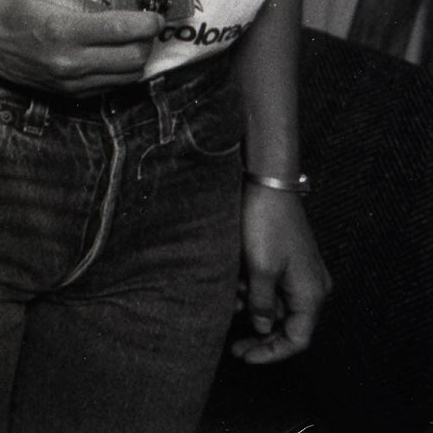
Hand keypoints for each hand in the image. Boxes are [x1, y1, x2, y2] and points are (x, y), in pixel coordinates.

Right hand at [0, 0, 158, 95]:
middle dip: (146, 42)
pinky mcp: (68, 94)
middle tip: (143, 28)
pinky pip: (110, 87)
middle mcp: (69, 61)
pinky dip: (119, 72)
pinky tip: (110, 57)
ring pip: (127, 77)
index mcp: (63, 30)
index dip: (148, 23)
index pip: (122, 29)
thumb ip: (88, 7)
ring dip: (136, 59)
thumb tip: (123, 14)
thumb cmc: (13, 10)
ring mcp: (69, 82)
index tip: (155, 17)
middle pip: (133, 58)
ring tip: (128, 42)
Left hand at [230, 185, 328, 363]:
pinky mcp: (289, 261)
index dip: (272, 353)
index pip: (298, 339)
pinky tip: (235, 284)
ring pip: (277, 306)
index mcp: (311, 294)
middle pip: (289, 326)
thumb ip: (263, 304)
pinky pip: (272, 286)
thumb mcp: (259, 269)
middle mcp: (312, 287)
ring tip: (228, 301)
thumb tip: (263, 327)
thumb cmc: (266, 225)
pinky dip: (254, 290)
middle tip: (234, 347)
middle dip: (261, 336)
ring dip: (253, 309)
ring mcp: (302, 273)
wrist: (268, 184)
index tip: (245, 357)